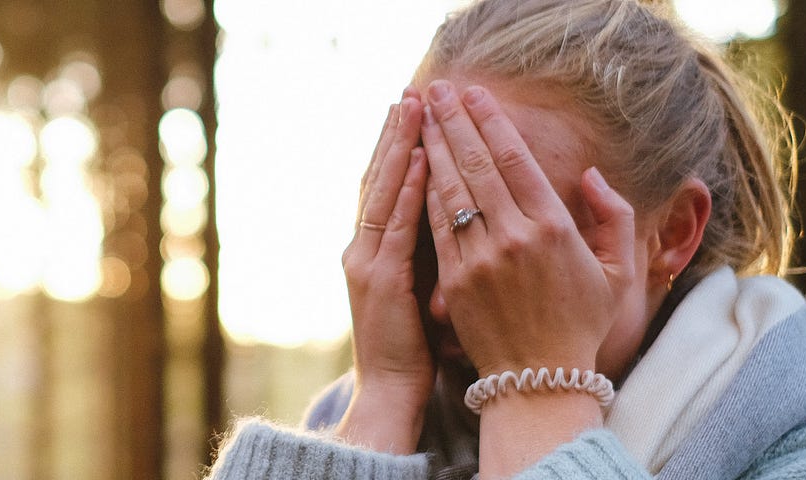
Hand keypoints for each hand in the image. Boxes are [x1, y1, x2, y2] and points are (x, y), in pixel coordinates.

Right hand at [332, 90, 430, 453]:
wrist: (388, 392)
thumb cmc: (409, 350)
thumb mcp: (412, 293)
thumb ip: (420, 254)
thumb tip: (443, 220)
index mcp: (371, 251)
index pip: (383, 187)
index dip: (395, 147)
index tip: (411, 112)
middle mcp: (362, 249)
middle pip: (377, 178)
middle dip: (394, 133)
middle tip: (410, 93)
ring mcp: (368, 262)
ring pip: (383, 191)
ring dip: (400, 147)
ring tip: (414, 108)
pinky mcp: (383, 280)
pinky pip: (398, 225)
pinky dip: (410, 189)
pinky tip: (423, 159)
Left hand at [418, 80, 642, 476]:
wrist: (539, 380)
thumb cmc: (581, 324)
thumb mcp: (618, 271)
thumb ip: (613, 217)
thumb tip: (591, 175)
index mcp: (554, 229)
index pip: (516, 161)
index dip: (492, 124)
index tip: (476, 96)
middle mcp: (514, 238)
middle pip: (477, 166)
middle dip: (455, 123)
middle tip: (438, 90)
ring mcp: (479, 259)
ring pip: (450, 191)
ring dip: (433, 149)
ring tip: (421, 117)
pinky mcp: (453, 280)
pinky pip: (435, 226)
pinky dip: (424, 192)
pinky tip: (415, 166)